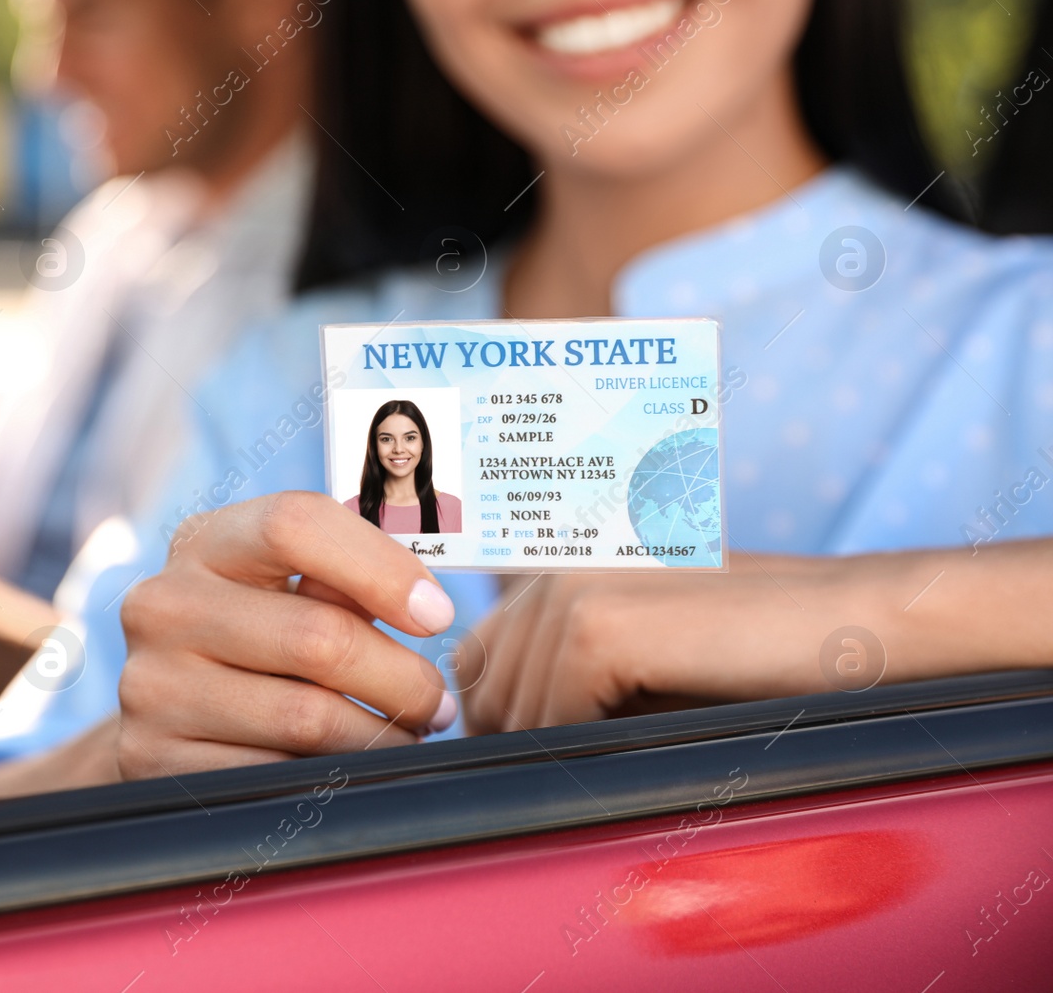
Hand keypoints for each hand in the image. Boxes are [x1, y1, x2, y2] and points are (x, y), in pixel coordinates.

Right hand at [116, 492, 460, 777]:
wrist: (166, 706)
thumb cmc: (257, 632)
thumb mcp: (285, 586)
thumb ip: (343, 580)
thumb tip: (424, 604)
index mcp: (204, 542)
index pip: (295, 524)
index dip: (380, 568)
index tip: (436, 613)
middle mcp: (164, 605)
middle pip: (318, 636)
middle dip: (402, 679)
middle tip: (435, 703)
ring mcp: (151, 683)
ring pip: (306, 718)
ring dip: (377, 737)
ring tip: (403, 736)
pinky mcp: (153, 756)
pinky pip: (273, 777)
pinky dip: (328, 778)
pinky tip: (346, 768)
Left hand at [460, 553, 897, 733]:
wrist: (856, 625)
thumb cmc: (755, 658)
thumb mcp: (641, 669)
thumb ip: (565, 683)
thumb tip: (495, 741)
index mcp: (558, 574)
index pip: (475, 662)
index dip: (503, 718)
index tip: (555, 751)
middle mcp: (552, 573)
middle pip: (485, 694)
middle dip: (527, 743)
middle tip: (608, 757)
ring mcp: (570, 593)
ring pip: (512, 713)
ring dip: (565, 749)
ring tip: (639, 742)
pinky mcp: (597, 628)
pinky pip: (551, 722)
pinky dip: (589, 749)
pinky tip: (649, 734)